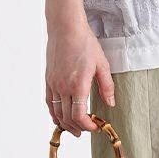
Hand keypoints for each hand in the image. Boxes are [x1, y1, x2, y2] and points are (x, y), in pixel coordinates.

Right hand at [45, 13, 115, 136]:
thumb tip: (110, 103)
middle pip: (67, 118)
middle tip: (86, 129)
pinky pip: (49, 102)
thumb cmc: (84, 43)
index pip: (79, 116)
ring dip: (65, 123)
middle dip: (77, 127)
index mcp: (78, 85)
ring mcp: (53, 84)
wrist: (66, 28)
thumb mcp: (102, 64)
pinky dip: (54, 113)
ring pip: (56, 112)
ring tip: (74, 128)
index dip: (87, 126)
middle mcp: (63, 87)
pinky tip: (59, 116)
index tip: (94, 126)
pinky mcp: (48, 79)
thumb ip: (106, 86)